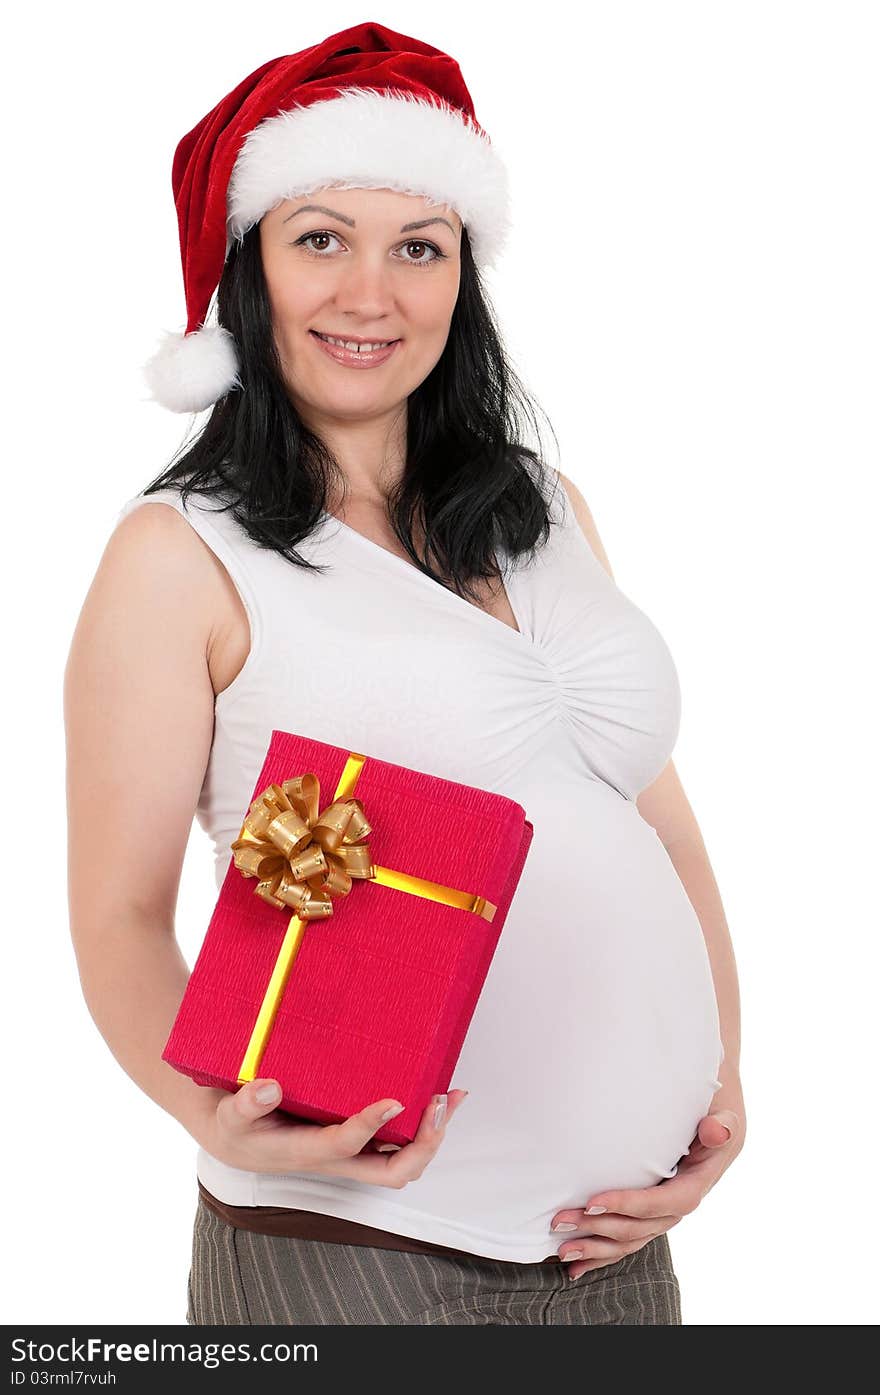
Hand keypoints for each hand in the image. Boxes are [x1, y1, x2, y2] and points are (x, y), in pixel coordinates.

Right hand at [198, 1080, 468, 1188]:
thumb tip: (269, 1087)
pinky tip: (439, 1095)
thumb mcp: (230, 1114)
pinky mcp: (359, 1141)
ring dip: (433, 1133)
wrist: (235, 1136)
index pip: (345, 1146)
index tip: (394, 1100)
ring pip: (404, 1160)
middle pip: (393, 1172)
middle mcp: (337, 1160)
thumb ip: (246, 1104)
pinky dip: (425, 1123)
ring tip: (453, 1095)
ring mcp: (352, 1153)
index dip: (371, 1126)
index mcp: (306, 1152)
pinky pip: (401, 1143)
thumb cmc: (235, 1125)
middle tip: (439, 1102)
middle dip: (424, 1143)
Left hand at [550, 1106, 743, 1279]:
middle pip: (639, 1227)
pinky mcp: (650, 1213)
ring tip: (562, 1251)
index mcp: (697, 1183)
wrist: (715, 1119)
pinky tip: (575, 1267)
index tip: (593, 1201)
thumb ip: (721, 1124)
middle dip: (599, 1227)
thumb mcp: (724, 1114)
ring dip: (595, 1248)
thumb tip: (716, 1129)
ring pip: (630, 1240)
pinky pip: (627, 1239)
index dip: (629, 1206)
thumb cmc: (714, 1112)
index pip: (663, 1203)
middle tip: (560, 1221)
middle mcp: (679, 1205)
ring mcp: (664, 1213)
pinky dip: (601, 1254)